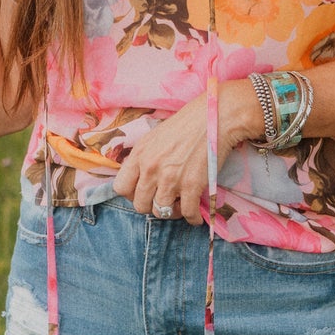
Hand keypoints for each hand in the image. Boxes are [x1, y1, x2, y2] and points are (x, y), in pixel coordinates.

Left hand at [112, 82, 262, 224]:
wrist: (214, 117)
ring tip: (179, 206)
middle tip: (163, 199)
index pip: (121, 188)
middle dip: (151, 205)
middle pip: (139, 205)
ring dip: (170, 212)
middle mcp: (151, 168)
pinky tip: (195, 215)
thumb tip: (138, 178)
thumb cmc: (186, 124)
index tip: (144, 192)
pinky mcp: (192, 186)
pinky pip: (187, 213)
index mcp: (139, 155)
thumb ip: (143, 157)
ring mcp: (170, 179)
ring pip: (160, 212)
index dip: (131, 194)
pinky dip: (192, 218)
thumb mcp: (154, 137)